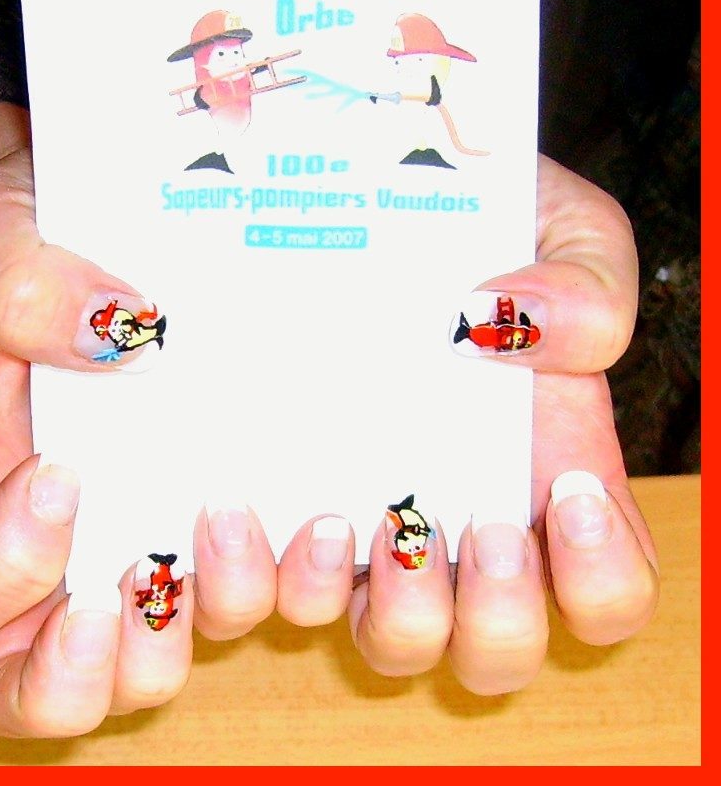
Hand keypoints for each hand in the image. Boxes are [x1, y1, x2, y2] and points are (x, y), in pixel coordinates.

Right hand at [0, 103, 278, 736]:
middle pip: (52, 682)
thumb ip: (13, 280)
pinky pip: (269, 582)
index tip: (60, 479)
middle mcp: (60, 537)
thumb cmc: (30, 225)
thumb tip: (120, 333)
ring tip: (267, 525)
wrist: (113, 206)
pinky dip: (306, 579)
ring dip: (223, 608)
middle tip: (157, 582)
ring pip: (176, 648)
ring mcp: (156, 525)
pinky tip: (339, 520)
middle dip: (109, 666)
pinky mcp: (241, 504)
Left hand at [272, 155, 658, 693]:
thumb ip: (586, 284)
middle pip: (496, 647)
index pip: (604, 589)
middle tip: (473, 526)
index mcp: (545, 471)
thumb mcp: (560, 231)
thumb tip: (524, 333)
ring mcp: (365, 521)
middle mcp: (459, 516)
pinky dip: (246, 583)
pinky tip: (231, 508)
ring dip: (381, 613)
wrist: (369, 189)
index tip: (567, 490)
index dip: (599, 577)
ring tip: (338, 519)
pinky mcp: (272, 508)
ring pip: (390, 641)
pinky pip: (257, 596)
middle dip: (494, 617)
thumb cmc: (482, 221)